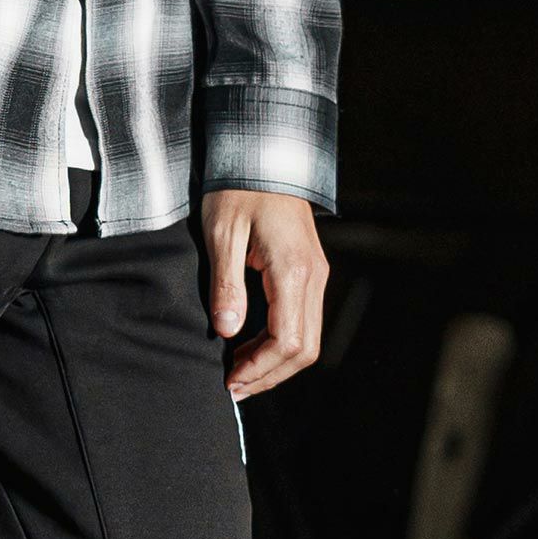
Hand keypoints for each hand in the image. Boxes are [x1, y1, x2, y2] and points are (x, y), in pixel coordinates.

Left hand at [201, 190, 328, 400]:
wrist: (265, 152)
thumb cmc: (239, 186)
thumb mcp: (222, 233)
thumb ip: (226, 285)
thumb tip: (228, 331)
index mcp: (294, 270)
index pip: (287, 341)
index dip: (259, 369)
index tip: (230, 381)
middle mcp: (314, 277)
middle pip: (305, 350)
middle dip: (269, 375)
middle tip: (233, 386)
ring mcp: (315, 275)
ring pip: (308, 341)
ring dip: (274, 364)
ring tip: (238, 372)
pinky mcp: (309, 273)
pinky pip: (302, 323)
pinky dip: (278, 345)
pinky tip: (248, 347)